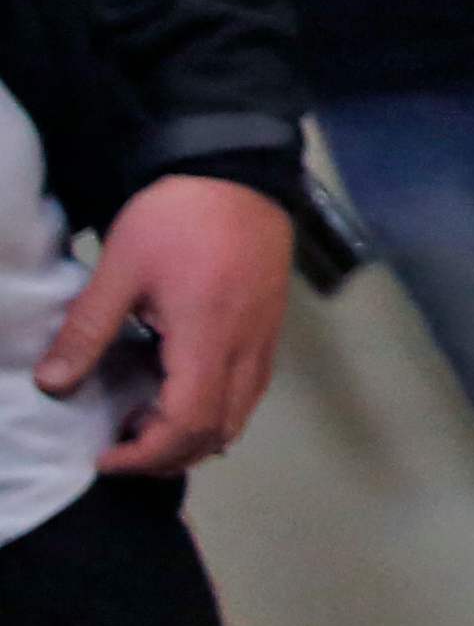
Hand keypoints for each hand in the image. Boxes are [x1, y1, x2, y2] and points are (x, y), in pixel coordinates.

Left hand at [42, 174, 291, 473]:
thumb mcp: (120, 266)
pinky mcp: (270, 327)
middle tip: (121, 446)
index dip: (145, 455)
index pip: (188, 423)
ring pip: (240, 416)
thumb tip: (52, 385)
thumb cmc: (177, 216)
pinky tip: (180, 392)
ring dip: (193, 436)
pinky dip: (215, 411)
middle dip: (167, 455)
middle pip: (218, 432)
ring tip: (147, 420)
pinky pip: (249, 391)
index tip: (105, 455)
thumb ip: (87, 330)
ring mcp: (265, 339)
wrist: (237, 170)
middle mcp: (246, 348)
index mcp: (208, 336)